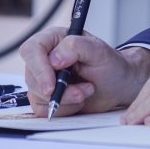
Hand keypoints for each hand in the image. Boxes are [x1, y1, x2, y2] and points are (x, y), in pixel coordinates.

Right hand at [20, 27, 149, 117]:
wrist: (118, 86)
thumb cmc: (110, 65)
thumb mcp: (99, 51)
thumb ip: (77, 47)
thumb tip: (54, 59)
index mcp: (54, 39)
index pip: (32, 50)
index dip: (39, 69)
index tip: (52, 86)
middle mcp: (45, 58)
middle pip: (32, 77)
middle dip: (59, 91)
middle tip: (83, 92)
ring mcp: (43, 78)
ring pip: (37, 96)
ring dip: (65, 100)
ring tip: (87, 91)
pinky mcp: (45, 97)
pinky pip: (42, 109)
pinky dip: (64, 109)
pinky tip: (79, 100)